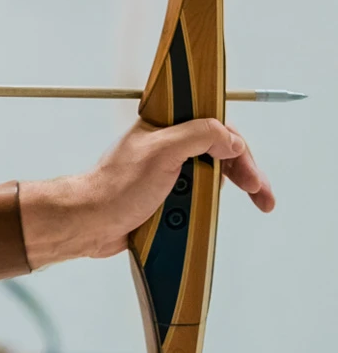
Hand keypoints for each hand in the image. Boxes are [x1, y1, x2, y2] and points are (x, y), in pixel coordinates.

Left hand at [20, 119, 273, 267]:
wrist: (90, 224)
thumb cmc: (118, 187)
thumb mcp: (162, 152)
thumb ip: (199, 136)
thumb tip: (231, 140)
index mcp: (163, 129)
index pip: (213, 128)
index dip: (237, 149)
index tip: (252, 175)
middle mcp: (166, 148)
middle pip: (217, 153)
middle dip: (244, 172)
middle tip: (262, 197)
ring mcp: (165, 174)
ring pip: (209, 177)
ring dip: (230, 191)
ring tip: (254, 205)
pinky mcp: (162, 198)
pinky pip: (195, 199)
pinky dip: (208, 207)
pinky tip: (212, 217)